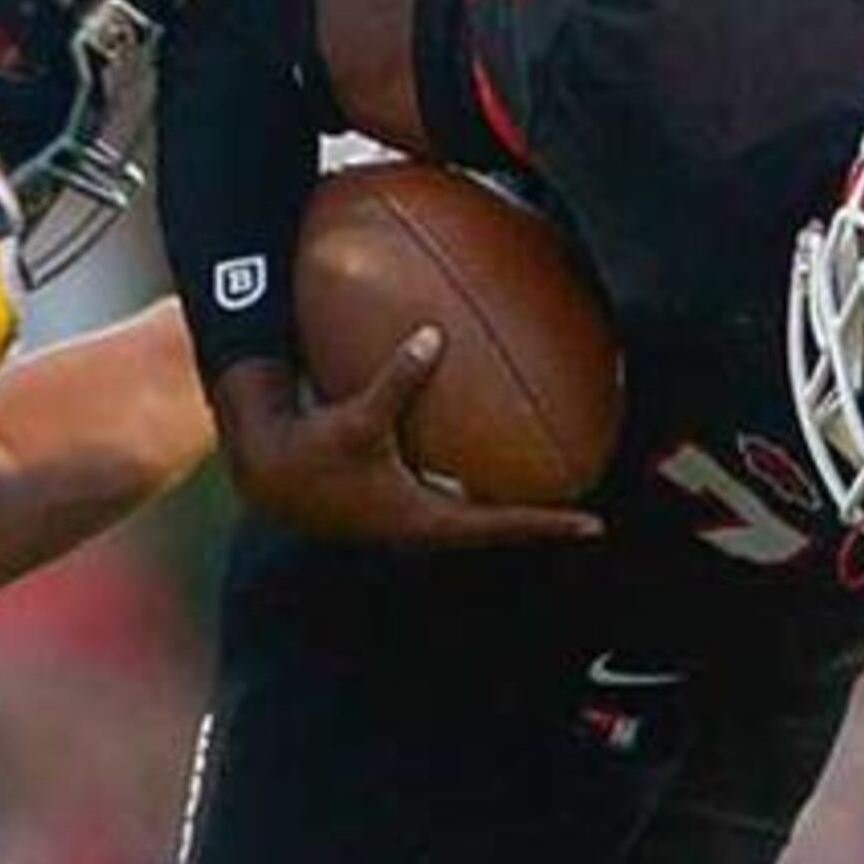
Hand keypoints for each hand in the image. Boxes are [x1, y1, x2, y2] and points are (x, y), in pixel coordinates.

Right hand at [212, 333, 600, 550]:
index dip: (549, 524)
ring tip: (551, 478)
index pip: (501, 526)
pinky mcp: (399, 502)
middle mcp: (426, 526)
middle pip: (497, 524)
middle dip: (540, 514)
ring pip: (474, 509)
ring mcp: (413, 518)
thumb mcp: (356, 419)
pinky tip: (482, 443)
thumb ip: (397, 381)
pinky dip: (472, 471)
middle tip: (587, 507)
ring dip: (509, 496)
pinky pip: (450, 487)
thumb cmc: (310, 454)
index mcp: (426, 520)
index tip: (594, 524)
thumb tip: (433, 336)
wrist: (269, 478)